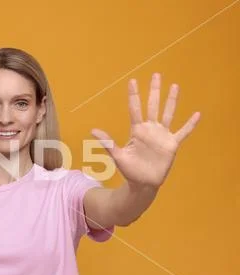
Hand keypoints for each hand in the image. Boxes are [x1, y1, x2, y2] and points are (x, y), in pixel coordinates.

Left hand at [91, 73, 200, 188]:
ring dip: (171, 101)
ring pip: (168, 113)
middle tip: (156, 75)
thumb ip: (107, 142)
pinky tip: (197, 114)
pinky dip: (190, 124)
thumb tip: (93, 130)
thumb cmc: (129, 170)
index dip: (134, 95)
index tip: (132, 81)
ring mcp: (162, 136)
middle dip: (154, 90)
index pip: (135, 109)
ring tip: (175, 86)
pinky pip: (183, 132)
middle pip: (152, 106)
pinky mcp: (172, 144)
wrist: (143, 183)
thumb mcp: (117, 155)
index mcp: (137, 130)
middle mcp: (150, 129)